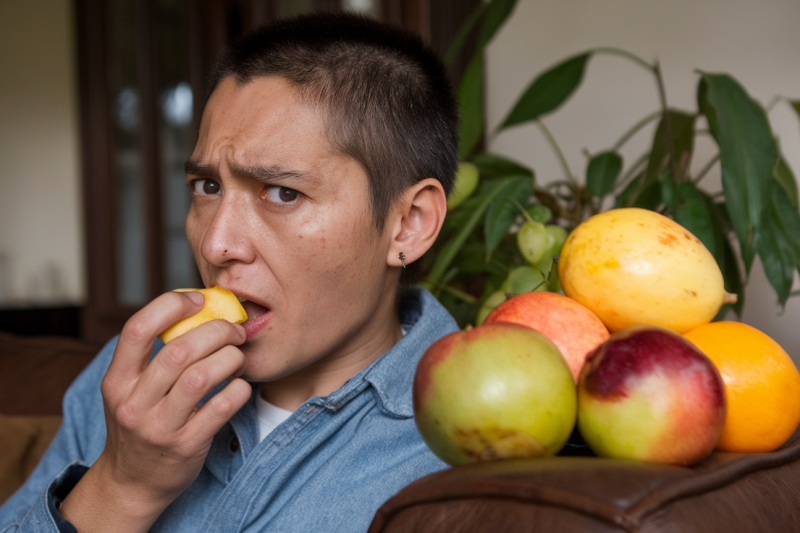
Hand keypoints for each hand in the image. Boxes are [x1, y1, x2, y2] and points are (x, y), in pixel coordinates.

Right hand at [60, 291, 251, 531]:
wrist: (132, 483)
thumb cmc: (141, 422)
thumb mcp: (130, 389)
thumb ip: (153, 355)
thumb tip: (199, 308)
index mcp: (117, 381)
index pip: (138, 328)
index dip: (171, 305)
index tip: (199, 300)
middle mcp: (133, 403)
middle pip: (179, 351)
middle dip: (216, 331)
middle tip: (233, 330)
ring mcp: (159, 427)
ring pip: (201, 377)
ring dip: (230, 358)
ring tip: (238, 356)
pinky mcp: (186, 446)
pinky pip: (221, 408)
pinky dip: (238, 390)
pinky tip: (240, 386)